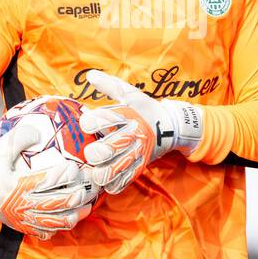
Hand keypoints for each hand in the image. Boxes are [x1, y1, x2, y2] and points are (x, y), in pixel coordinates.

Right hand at [0, 124, 96, 240]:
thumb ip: (20, 137)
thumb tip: (39, 132)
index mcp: (15, 186)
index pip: (47, 182)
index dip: (65, 175)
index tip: (77, 167)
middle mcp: (20, 206)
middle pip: (57, 204)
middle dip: (78, 195)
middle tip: (92, 186)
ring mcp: (21, 219)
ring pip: (54, 222)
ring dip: (74, 214)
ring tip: (88, 205)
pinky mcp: (20, 226)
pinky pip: (44, 232)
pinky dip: (59, 227)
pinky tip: (71, 218)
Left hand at [78, 69, 203, 193]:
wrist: (171, 128)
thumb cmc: (145, 110)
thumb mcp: (130, 94)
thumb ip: (110, 85)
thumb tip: (90, 75)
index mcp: (129, 116)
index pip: (106, 119)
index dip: (92, 121)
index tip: (86, 122)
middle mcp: (134, 136)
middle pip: (109, 148)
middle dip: (96, 151)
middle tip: (91, 151)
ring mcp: (138, 154)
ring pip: (114, 170)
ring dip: (102, 171)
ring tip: (96, 169)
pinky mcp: (139, 168)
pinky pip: (123, 182)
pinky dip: (112, 183)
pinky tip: (106, 179)